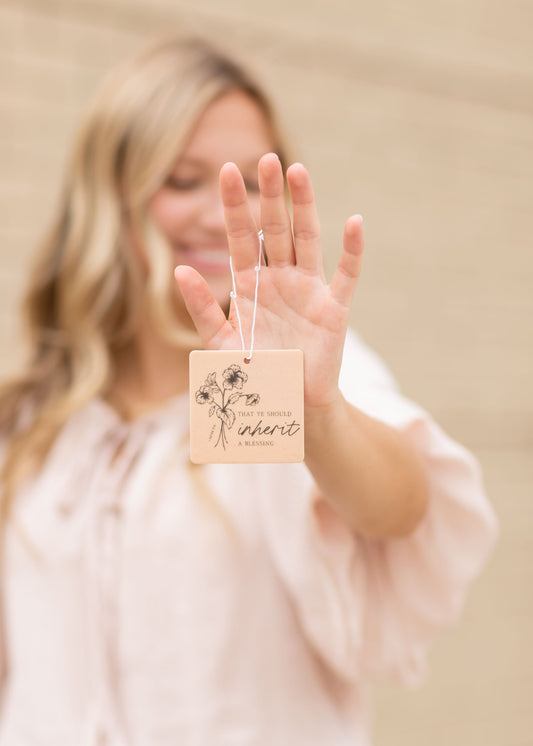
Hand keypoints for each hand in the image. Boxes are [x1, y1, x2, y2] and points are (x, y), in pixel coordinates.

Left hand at [174, 153, 363, 411]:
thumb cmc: (254, 374)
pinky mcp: (334, 309)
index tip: (225, 170)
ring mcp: (308, 290)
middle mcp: (279, 279)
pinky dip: (352, 251)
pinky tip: (355, 223)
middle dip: (269, 195)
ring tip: (298, 170)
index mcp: (249, 285)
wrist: (288, 403)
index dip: (234, 205)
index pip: (240, 237)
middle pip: (274, 229)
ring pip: (306, 239)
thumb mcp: (221, 343)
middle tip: (265, 158)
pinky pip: (346, 275)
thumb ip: (202, 308)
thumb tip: (180, 269)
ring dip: (304, 206)